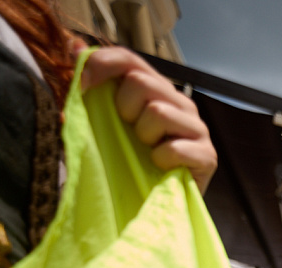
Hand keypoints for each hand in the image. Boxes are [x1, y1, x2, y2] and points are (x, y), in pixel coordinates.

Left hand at [80, 46, 216, 191]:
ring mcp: (196, 128)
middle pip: (141, 81)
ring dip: (143, 137)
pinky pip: (173, 148)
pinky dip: (160, 161)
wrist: (153, 208)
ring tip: (147, 152)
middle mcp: (179, 102)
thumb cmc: (128, 163)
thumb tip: (74, 45)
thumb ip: (91, 89)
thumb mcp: (101, 124)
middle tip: (128, 133)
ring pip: (158, 112)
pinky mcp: (207, 155)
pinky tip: (161, 168)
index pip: (129, 59)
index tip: (82, 86)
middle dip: (124, 109)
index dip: (102, 64)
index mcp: (154, 90)